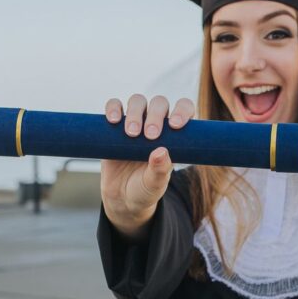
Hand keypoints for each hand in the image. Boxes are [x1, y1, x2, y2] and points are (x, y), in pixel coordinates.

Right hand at [100, 94, 194, 236]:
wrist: (121, 197)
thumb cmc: (145, 189)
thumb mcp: (155, 184)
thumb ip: (160, 170)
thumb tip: (161, 151)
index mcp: (174, 135)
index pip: (184, 110)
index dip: (182, 111)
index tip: (175, 125)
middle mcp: (156, 124)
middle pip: (159, 103)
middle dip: (156, 116)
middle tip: (150, 136)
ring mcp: (135, 122)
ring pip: (138, 101)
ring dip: (136, 113)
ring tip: (131, 133)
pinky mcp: (115, 125)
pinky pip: (114, 106)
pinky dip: (113, 108)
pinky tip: (113, 120)